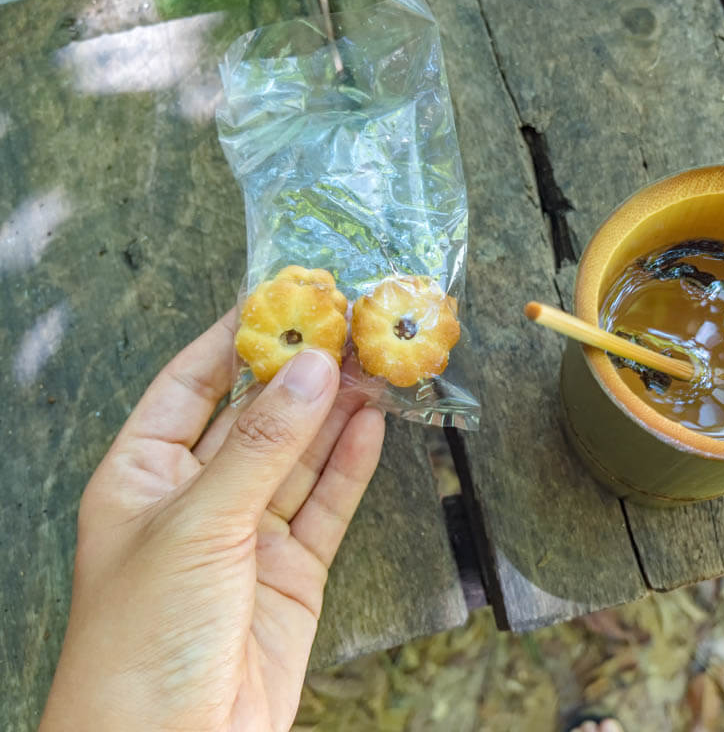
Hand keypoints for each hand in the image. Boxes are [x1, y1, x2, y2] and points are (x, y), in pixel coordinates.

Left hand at [40, 312, 385, 731]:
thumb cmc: (143, 638)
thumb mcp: (198, 523)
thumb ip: (263, 445)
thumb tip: (312, 367)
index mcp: (142, 474)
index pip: (191, 383)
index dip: (235, 336)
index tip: (283, 293)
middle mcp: (195, 497)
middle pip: (255, 416)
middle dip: (299, 372)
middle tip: (348, 325)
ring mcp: (246, 535)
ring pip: (299, 457)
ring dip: (335, 413)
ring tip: (373, 364)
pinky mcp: (291, 572)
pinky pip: (327, 506)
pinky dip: (352, 466)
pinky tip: (374, 425)